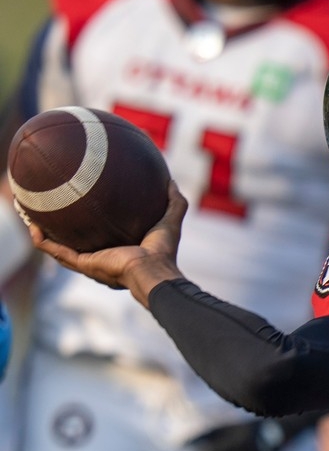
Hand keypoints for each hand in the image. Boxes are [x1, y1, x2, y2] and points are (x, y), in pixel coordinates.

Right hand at [29, 181, 187, 306]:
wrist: (153, 269)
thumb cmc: (163, 250)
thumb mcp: (170, 220)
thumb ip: (174, 202)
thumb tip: (171, 181)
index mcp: (119, 251)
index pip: (101, 239)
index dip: (90, 227)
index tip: (83, 210)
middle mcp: (102, 259)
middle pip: (75, 245)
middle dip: (61, 232)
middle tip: (51, 213)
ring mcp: (90, 263)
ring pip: (60, 249)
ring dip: (45, 236)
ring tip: (32, 219)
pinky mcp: (83, 264)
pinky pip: (56, 252)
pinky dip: (43, 242)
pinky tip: (33, 228)